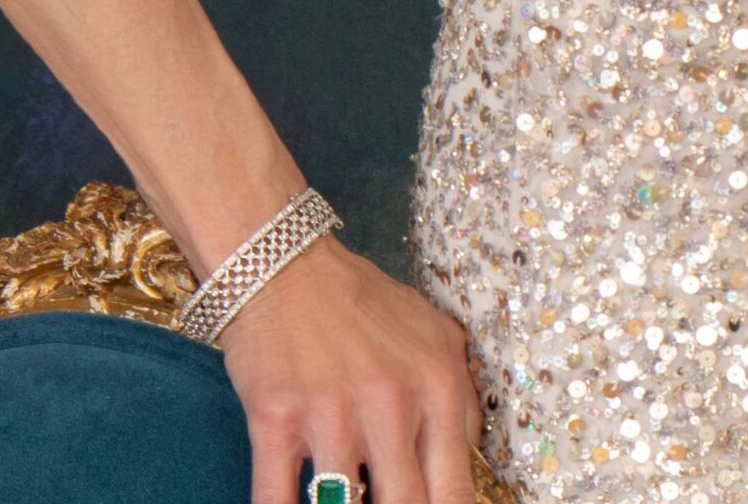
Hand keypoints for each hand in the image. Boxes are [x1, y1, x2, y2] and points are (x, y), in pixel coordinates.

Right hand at [220, 234, 485, 503]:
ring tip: (348, 503)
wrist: (290, 268)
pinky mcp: (276, 420)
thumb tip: (470, 459)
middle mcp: (391, 403)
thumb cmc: (365, 306)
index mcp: (437, 385)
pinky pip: (276, 500)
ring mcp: (332, 413)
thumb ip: (460, 396)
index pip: (453, 488)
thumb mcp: (436, 336)